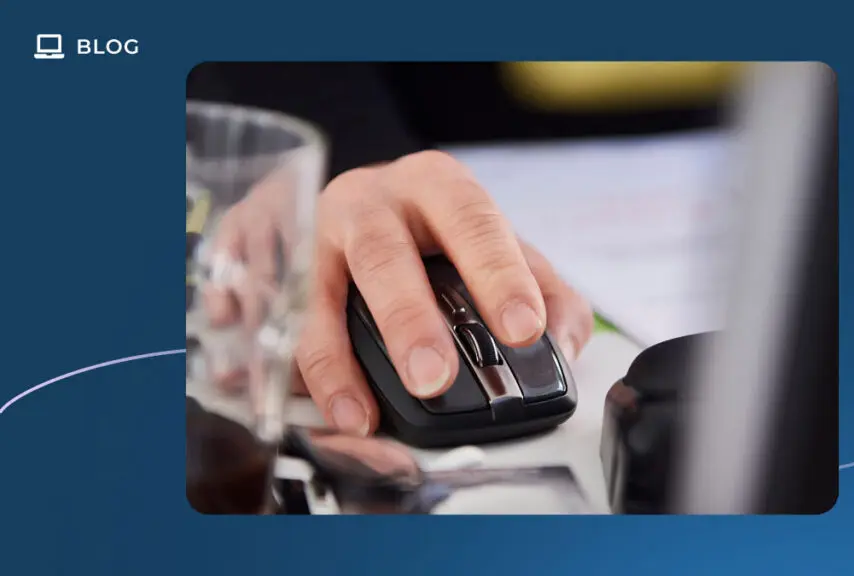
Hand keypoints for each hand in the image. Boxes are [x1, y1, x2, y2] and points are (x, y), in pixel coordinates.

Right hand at [206, 150, 593, 435]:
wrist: (354, 199)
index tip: (523, 328)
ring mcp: (314, 226)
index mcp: (437, 187)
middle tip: (434, 376)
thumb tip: (567, 344)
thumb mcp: (494, 244)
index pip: (473, 221)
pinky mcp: (271, 255)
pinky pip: (270, 310)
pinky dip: (283, 357)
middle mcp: (371, 199)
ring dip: (335, 356)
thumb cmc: (431, 228)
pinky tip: (299, 397)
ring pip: (317, 290)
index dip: (498, 274)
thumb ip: (543, 287)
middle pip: (385, 254)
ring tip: (360, 413)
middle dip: (409, 319)